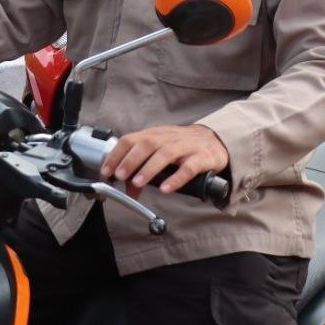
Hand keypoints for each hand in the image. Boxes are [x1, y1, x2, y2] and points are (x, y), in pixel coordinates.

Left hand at [103, 124, 229, 194]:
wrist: (217, 141)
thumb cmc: (183, 148)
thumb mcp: (161, 155)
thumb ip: (143, 170)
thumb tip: (129, 190)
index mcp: (156, 134)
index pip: (131, 139)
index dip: (117, 154)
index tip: (107, 170)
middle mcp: (170, 137)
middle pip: (147, 143)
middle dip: (131, 160)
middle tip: (120, 176)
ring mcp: (187, 146)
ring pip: (166, 153)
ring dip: (149, 168)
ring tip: (138, 183)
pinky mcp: (203, 157)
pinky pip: (189, 167)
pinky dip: (176, 178)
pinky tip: (166, 188)